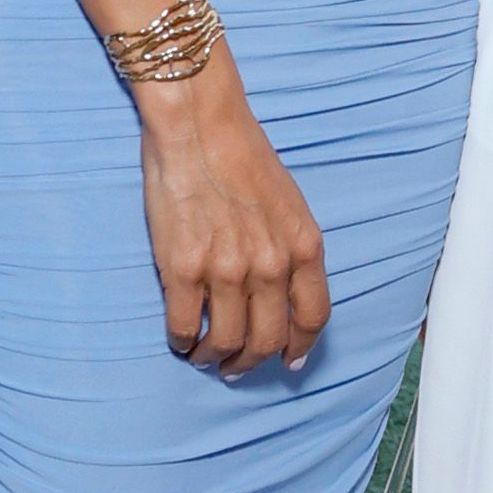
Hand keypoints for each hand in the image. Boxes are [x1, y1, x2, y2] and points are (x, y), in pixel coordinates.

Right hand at [137, 55, 328, 374]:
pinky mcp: (184, 269)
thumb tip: (283, 287)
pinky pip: (185, 325)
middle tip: (236, 367)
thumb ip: (290, 247)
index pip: (313, 317)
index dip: (301, 346)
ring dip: (214, 357)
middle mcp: (271, 265)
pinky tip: (180, 339)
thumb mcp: (289, 203)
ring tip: (204, 356)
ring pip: (226, 340)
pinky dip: (182, 341)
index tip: (290, 361)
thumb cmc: (242, 155)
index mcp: (303, 247)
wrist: (200, 126)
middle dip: (252, 361)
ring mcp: (228, 270)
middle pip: (268, 339)